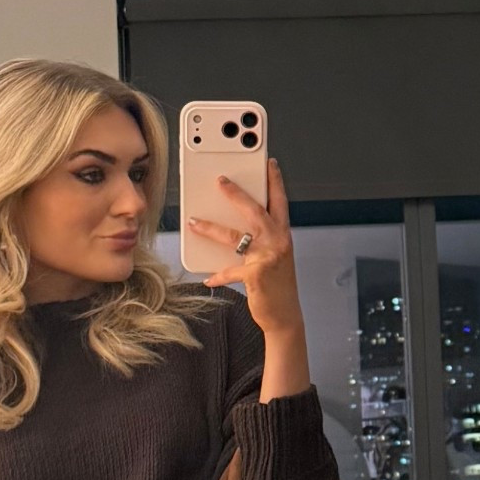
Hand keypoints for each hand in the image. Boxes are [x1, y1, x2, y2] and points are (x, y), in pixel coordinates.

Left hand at [187, 157, 303, 335]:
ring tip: (194, 222)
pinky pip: (229, 271)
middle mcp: (278, 242)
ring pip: (234, 236)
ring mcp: (267, 257)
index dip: (275, 181)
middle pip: (254, 210)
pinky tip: (208, 279)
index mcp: (283, 234)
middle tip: (220, 181)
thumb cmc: (278, 286)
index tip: (269, 163)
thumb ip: (261, 240)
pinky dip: (217, 276)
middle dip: (236, 193)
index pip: (280, 201)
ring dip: (211, 228)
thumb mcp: (275, 257)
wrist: (285, 315)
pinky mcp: (255, 275)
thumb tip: (236, 227)